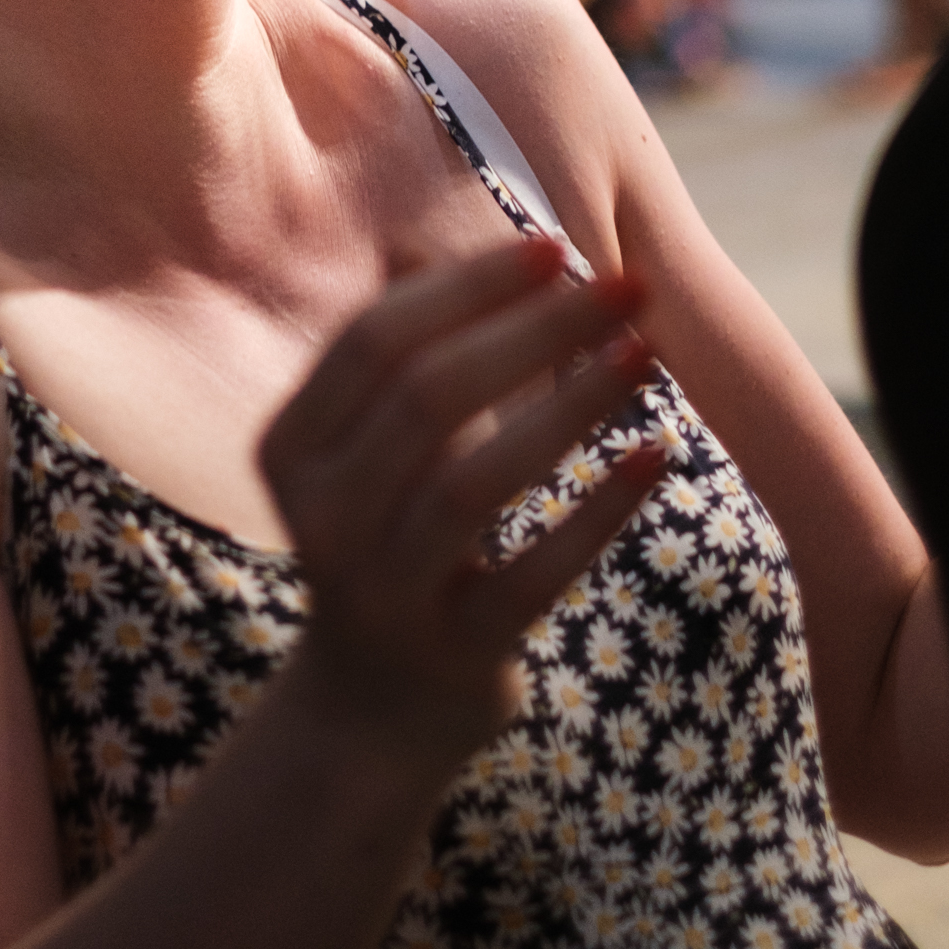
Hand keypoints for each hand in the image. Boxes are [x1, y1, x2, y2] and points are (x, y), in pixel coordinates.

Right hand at [261, 239, 663, 763]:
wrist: (372, 711)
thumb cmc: (390, 537)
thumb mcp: (376, 445)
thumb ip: (400, 351)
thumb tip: (424, 237)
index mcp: (293, 446)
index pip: (377, 339)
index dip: (466, 287)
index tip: (555, 248)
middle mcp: (321, 518)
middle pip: (427, 396)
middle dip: (535, 331)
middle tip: (626, 289)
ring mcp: (382, 592)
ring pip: (474, 481)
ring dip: (569, 408)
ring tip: (645, 355)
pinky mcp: (451, 654)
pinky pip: (532, 575)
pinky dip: (598, 512)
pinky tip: (655, 455)